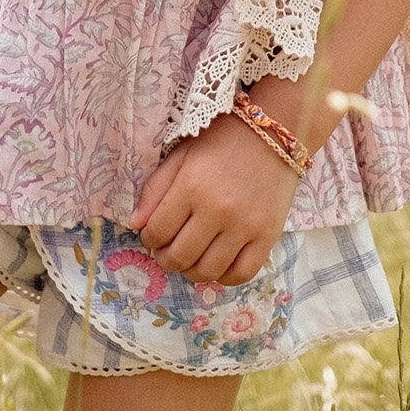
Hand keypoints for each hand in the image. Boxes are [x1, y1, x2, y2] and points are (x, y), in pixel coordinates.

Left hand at [128, 114, 298, 286]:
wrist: (274, 132)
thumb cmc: (223, 139)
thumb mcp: (181, 154)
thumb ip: (155, 188)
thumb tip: (135, 224)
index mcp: (191, 186)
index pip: (157, 231)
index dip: (149, 239)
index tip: (152, 235)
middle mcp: (217, 210)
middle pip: (180, 256)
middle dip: (165, 259)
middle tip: (167, 252)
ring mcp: (245, 226)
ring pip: (208, 271)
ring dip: (191, 272)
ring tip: (190, 259)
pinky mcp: (268, 236)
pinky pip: (242, 274)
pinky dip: (224, 277)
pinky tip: (217, 265)